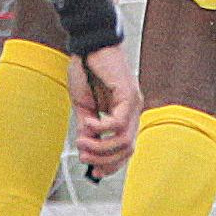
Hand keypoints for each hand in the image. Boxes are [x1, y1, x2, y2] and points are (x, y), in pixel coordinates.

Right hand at [68, 48, 137, 176]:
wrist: (89, 44)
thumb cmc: (87, 69)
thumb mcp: (83, 104)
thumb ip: (87, 126)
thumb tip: (86, 147)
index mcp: (124, 114)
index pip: (125, 149)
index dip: (111, 164)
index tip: (94, 171)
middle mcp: (133, 111)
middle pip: (127, 149)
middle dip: (104, 159)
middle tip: (84, 157)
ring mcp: (133, 104)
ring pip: (124, 140)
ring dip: (100, 147)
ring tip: (82, 142)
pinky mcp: (128, 95)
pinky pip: (118, 122)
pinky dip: (101, 128)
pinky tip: (87, 123)